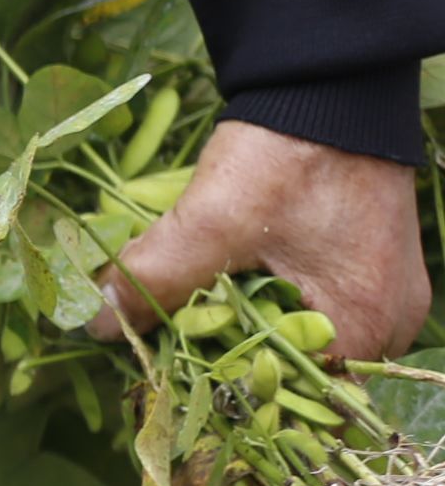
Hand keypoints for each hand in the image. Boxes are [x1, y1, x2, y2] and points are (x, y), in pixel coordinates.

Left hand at [95, 118, 430, 363]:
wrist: (326, 86)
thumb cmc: (286, 154)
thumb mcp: (213, 219)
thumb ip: (156, 276)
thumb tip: (98, 324)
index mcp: (365, 326)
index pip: (292, 399)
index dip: (225, 396)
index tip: (167, 384)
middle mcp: (387, 325)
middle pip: (294, 375)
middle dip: (226, 366)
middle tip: (162, 352)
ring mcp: (379, 296)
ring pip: (297, 341)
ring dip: (239, 335)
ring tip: (179, 325)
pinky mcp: (361, 269)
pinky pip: (308, 309)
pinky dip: (260, 307)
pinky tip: (213, 295)